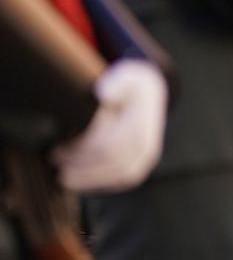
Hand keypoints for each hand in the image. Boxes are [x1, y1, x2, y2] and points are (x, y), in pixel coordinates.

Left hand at [51, 60, 168, 193]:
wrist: (151, 96)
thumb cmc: (131, 87)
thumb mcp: (126, 76)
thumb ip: (115, 82)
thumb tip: (103, 94)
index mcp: (142, 125)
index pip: (109, 145)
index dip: (81, 151)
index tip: (58, 148)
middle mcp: (148, 146)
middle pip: (113, 164)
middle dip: (81, 166)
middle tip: (55, 160)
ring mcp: (146, 159)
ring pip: (117, 177)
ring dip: (87, 179)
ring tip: (62, 175)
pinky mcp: (140, 168)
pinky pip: (120, 182)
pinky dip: (98, 183)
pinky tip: (78, 181)